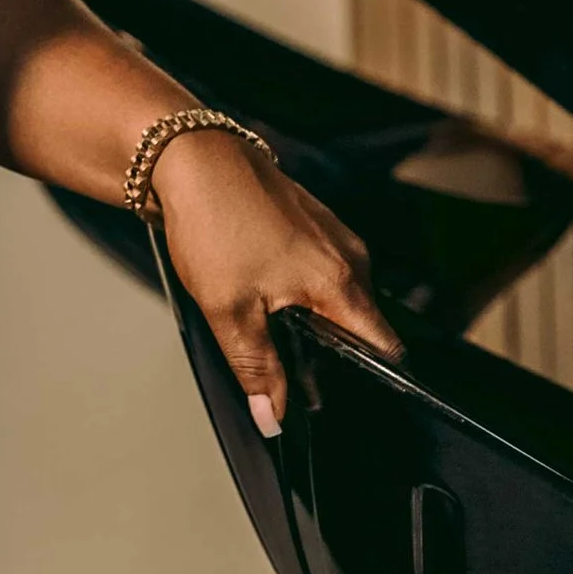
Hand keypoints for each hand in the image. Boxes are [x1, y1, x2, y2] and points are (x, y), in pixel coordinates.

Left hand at [148, 127, 401, 434]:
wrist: (189, 158)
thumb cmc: (214, 221)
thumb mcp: (230, 311)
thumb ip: (257, 369)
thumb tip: (273, 416)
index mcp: (341, 281)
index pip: (383, 346)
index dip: (369, 379)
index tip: (343, 397)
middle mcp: (348, 255)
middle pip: (360, 323)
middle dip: (332, 351)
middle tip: (290, 367)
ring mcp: (331, 233)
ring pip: (337, 294)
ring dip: (312, 316)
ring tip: (268, 322)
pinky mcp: (310, 221)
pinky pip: (320, 267)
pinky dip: (298, 286)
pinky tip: (261, 288)